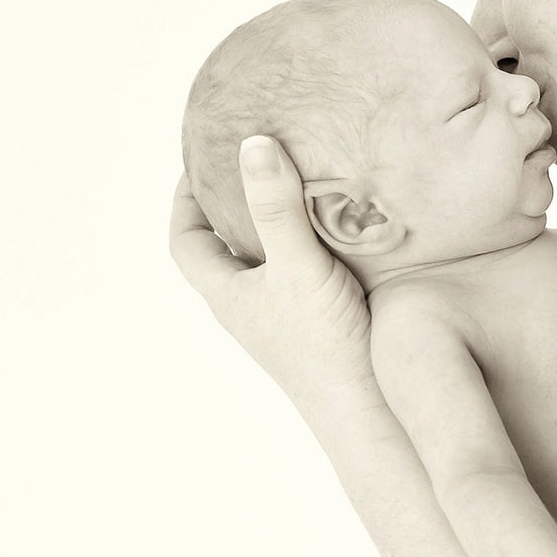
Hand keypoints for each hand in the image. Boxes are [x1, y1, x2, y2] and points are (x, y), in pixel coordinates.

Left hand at [170, 136, 375, 424]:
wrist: (372, 411)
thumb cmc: (325, 349)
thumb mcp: (298, 267)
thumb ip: (276, 209)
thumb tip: (252, 146)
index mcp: (230, 294)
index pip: (187, 242)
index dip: (184, 201)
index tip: (200, 161)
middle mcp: (254, 306)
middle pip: (227, 247)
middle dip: (234, 202)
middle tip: (255, 160)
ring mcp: (288, 316)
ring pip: (272, 258)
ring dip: (278, 220)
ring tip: (299, 178)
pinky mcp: (324, 320)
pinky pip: (308, 269)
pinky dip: (315, 240)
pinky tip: (345, 222)